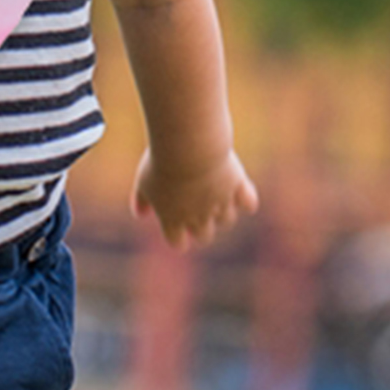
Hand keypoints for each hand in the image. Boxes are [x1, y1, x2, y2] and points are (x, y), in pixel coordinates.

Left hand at [130, 147, 257, 250]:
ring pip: (227, 221)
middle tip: (199, 205)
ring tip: (214, 189)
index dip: (179, 235)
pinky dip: (246, 199)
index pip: (178, 243)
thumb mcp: (144, 180)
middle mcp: (198, 217)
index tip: (179, 223)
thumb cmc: (161, 161)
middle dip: (203, 226)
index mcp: (172, 219)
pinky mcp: (238, 188)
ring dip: (222, 211)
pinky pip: (249, 203)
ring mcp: (220, 204)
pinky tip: (238, 188)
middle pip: (205, 237)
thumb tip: (140, 215)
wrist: (188, 146)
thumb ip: (141, 200)